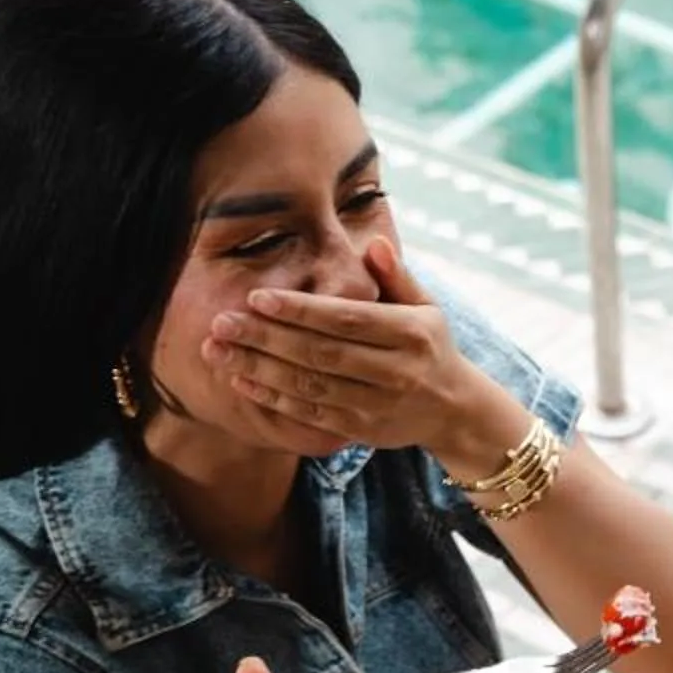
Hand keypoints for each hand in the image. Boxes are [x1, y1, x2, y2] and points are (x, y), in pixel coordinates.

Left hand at [202, 240, 521, 456]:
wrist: (454, 410)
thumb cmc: (430, 347)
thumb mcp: (426, 306)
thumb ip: (396, 276)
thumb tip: (374, 243)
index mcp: (411, 334)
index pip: (347, 320)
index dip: (300, 310)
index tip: (257, 297)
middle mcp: (396, 372)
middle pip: (321, 354)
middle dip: (267, 338)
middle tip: (222, 322)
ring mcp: (378, 405)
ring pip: (311, 386)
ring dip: (259, 369)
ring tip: (217, 350)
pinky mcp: (362, 429)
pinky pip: (311, 413)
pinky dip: (274, 398)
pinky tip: (241, 380)